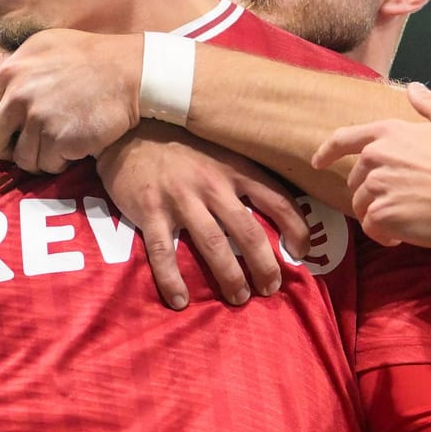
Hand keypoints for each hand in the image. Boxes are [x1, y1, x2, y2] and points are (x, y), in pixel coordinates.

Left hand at [0, 29, 140, 172]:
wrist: (131, 71)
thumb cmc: (86, 56)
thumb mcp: (40, 48)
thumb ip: (2, 67)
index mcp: (9, 73)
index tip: (12, 131)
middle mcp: (18, 97)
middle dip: (4, 151)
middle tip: (28, 146)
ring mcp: (39, 120)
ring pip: (22, 161)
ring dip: (40, 157)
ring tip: (60, 140)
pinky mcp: (61, 139)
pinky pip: (49, 166)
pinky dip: (62, 161)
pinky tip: (76, 143)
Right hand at [97, 124, 310, 309]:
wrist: (128, 130)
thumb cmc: (179, 146)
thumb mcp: (219, 152)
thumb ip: (242, 177)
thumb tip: (274, 210)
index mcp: (234, 169)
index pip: (277, 199)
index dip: (296, 228)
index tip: (302, 253)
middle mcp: (212, 184)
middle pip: (247, 231)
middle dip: (264, 265)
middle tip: (271, 288)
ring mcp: (180, 198)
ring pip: (212, 244)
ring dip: (229, 276)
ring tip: (238, 299)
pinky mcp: (150, 211)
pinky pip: (164, 252)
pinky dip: (173, 280)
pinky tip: (181, 301)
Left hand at [312, 83, 430, 249]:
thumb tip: (414, 89)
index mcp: (389, 132)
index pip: (344, 139)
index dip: (328, 151)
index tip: (318, 162)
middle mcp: (377, 157)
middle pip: (357, 181)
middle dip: (374, 193)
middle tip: (404, 202)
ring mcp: (377, 186)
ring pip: (363, 206)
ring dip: (380, 216)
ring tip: (408, 220)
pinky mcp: (381, 214)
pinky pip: (372, 228)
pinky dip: (385, 235)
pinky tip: (404, 235)